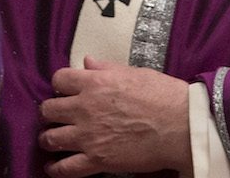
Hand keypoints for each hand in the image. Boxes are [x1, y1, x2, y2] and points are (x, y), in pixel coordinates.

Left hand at [38, 56, 190, 176]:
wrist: (181, 126)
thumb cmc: (163, 96)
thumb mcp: (133, 72)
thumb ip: (105, 68)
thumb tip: (87, 62)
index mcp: (94, 83)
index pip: (59, 79)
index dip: (60, 84)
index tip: (65, 90)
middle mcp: (84, 108)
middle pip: (49, 110)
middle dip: (50, 112)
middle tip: (56, 116)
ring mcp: (88, 136)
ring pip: (50, 138)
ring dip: (48, 138)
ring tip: (51, 140)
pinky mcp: (97, 160)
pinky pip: (66, 168)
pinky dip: (55, 169)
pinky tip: (52, 167)